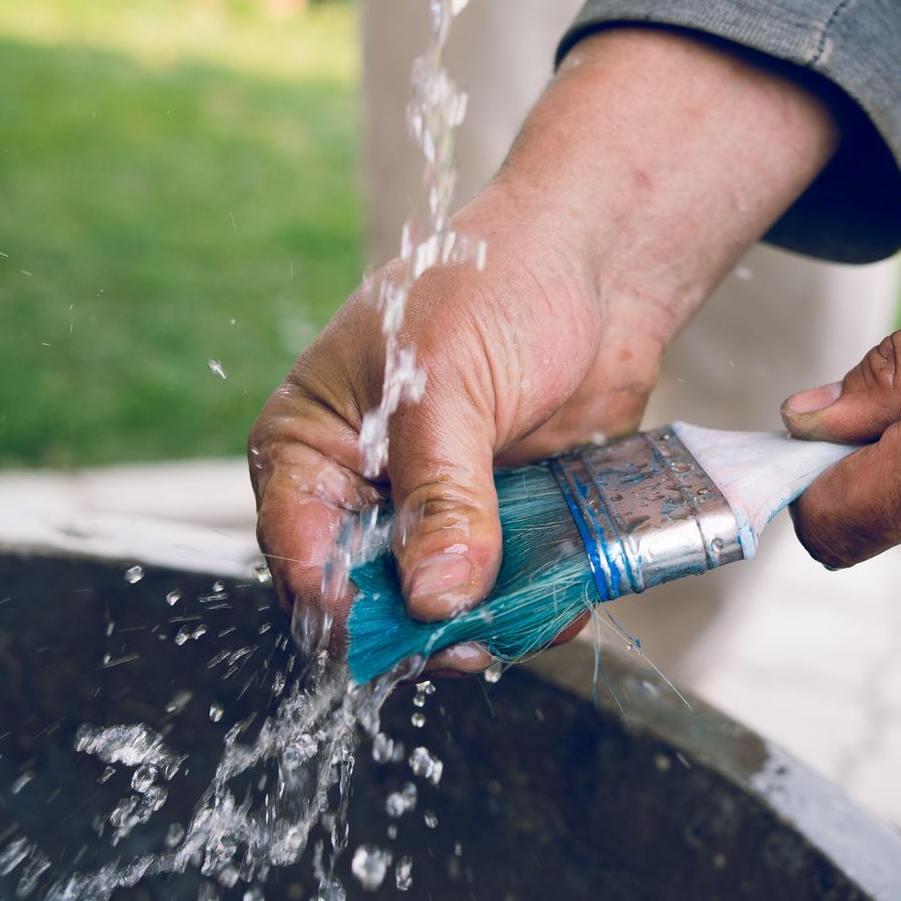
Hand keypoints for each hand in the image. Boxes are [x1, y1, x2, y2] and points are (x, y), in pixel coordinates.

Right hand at [247, 210, 648, 668]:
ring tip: (520, 620)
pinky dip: (536, 606)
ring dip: (483, 625)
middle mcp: (368, 488)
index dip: (335, 598)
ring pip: (444, 607)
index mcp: (315, 442)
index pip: (298, 545)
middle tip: (464, 640)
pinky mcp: (508, 524)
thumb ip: (442, 492)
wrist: (602, 261)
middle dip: (415, 627)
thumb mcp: (451, 382)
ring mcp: (441, 511)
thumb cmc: (499, 281)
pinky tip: (562, 601)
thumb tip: (435, 596)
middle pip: (369, 596)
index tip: (386, 627)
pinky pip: (512, 591)